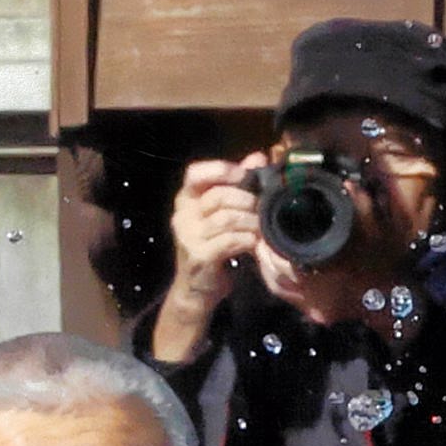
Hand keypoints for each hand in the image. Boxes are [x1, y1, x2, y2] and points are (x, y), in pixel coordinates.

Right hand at [150, 153, 265, 361]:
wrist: (199, 288)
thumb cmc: (215, 245)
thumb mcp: (224, 213)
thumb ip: (239, 184)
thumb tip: (259, 156)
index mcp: (186, 199)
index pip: (195, 173)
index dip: (221, 170)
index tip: (245, 175)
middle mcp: (182, 215)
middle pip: (218, 196)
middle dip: (247, 200)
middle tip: (263, 208)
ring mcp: (188, 236)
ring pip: (226, 218)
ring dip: (251, 221)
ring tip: (261, 227)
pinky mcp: (199, 256)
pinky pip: (229, 240)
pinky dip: (247, 239)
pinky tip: (255, 242)